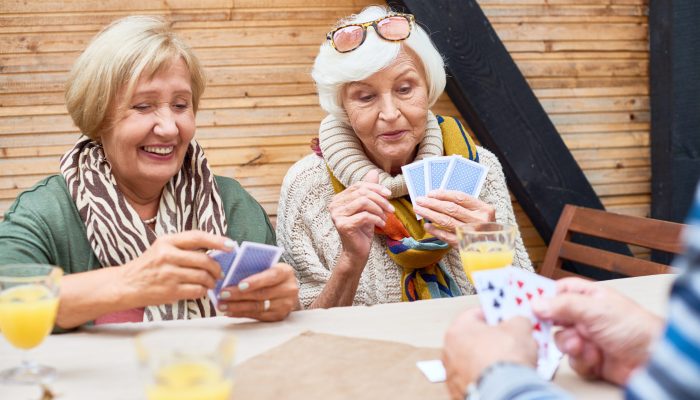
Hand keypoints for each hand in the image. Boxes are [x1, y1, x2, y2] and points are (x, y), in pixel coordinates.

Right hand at [119, 230, 233, 306]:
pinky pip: (197, 290)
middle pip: (204, 260)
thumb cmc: (148, 266)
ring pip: (203, 276)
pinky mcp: (170, 291)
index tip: (231, 245)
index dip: (217, 240)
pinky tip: (201, 290)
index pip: (197, 237)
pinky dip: (203, 291)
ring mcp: (169, 274)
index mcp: (167, 241)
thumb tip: (214, 249)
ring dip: (212, 281)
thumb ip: (184, 247)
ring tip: (210, 282)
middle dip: (217, 268)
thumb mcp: (162, 248)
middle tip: (219, 272)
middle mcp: (167, 255)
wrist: (125, 285)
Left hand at [217, 263, 298, 321]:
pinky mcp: (279, 316)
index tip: (240, 285)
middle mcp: (288, 289)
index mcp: (286, 272)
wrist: (287, 289)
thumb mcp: (268, 267)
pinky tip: (230, 312)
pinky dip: (242, 314)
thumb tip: (230, 275)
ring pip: (258, 307)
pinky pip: (257, 316)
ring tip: (222, 305)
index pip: (270, 276)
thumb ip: (254, 269)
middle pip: (261, 294)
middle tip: (222, 294)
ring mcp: (285, 305)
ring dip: (237, 307)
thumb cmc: (271, 275)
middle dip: (239, 295)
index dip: (255, 281)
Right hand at [328, 170, 393, 262]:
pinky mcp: (343, 225)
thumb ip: (369, 190)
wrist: (357, 252)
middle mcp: (334, 205)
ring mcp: (337, 215)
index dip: (375, 188)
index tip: (389, 194)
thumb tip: (373, 172)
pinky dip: (376, 219)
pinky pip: (365, 216)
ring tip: (385, 217)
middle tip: (391, 209)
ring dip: (379, 209)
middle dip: (380, 199)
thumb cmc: (362, 230)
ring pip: (363, 202)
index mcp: (338, 199)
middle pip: (361, 193)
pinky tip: (381, 224)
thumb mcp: (368, 208)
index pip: (358, 186)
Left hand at [414, 190, 495, 246]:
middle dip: (432, 203)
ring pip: (446, 221)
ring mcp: (471, 234)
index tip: (430, 193)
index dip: (443, 194)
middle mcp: (479, 221)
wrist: (494, 250)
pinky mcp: (464, 245)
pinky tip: (427, 226)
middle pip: (451, 209)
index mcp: (484, 209)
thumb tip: (438, 196)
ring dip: (430, 214)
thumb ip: (465, 206)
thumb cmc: (483, 228)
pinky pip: (446, 236)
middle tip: (419, 200)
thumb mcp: (481, 213)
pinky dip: (435, 231)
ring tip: (419, 210)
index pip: (460, 198)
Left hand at [442, 308, 536, 399]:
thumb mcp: (520, 327)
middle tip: (511, 342)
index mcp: (457, 330)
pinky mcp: (459, 390)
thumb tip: (519, 322)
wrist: (504, 393)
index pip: (475, 314)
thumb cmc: (504, 360)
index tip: (506, 319)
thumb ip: (517, 320)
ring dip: (489, 359)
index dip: (494, 315)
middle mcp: (449, 351)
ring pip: (474, 360)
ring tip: (510, 363)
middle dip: (493, 340)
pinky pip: (476, 378)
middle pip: (474, 339)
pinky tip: (503, 378)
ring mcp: (453, 373)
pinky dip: (487, 377)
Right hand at [532, 278, 664, 384]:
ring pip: (561, 340)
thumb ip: (563, 305)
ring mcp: (588, 338)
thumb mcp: (595, 310)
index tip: (527, 301)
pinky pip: (571, 360)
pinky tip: (594, 357)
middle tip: (543, 327)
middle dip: (553, 325)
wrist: (653, 360)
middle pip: (555, 317)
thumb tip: (537, 302)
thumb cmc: (636, 328)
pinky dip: (580, 360)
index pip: (559, 291)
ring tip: (582, 345)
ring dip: (570, 344)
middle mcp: (587, 317)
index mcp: (589, 297)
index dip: (543, 296)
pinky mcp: (590, 359)